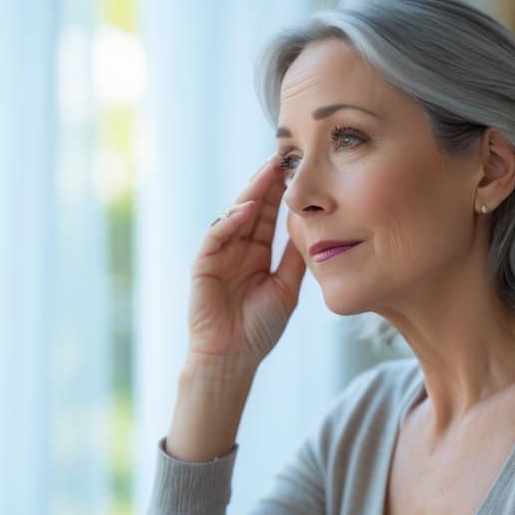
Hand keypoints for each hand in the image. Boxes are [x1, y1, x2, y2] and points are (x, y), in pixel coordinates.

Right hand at [186, 156, 307, 368]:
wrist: (233, 358)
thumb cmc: (259, 329)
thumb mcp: (286, 288)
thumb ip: (294, 258)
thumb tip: (312, 227)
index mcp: (257, 253)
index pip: (269, 215)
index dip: (282, 193)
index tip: (300, 170)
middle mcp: (237, 248)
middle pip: (253, 207)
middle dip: (267, 182)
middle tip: (285, 156)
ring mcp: (219, 254)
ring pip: (234, 215)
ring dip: (251, 193)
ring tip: (269, 171)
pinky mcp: (203, 264)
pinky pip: (216, 236)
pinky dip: (230, 221)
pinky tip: (247, 209)